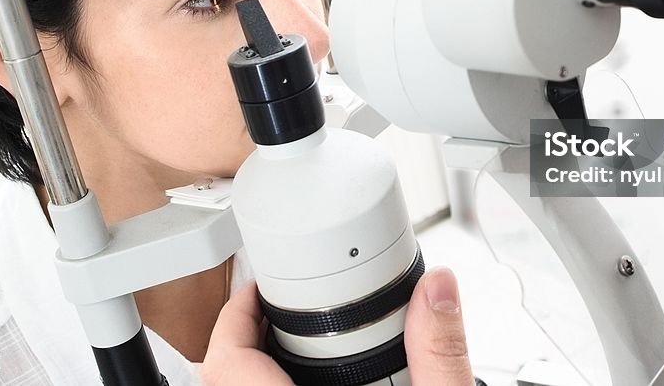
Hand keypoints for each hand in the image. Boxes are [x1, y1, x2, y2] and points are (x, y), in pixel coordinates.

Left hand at [200, 266, 473, 385]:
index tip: (259, 288)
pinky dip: (278, 382)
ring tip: (298, 341)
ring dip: (260, 363)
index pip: (225, 361)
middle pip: (223, 375)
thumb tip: (438, 289)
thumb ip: (441, 354)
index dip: (234, 314)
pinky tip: (321, 378)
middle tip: (278, 307)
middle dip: (246, 334)